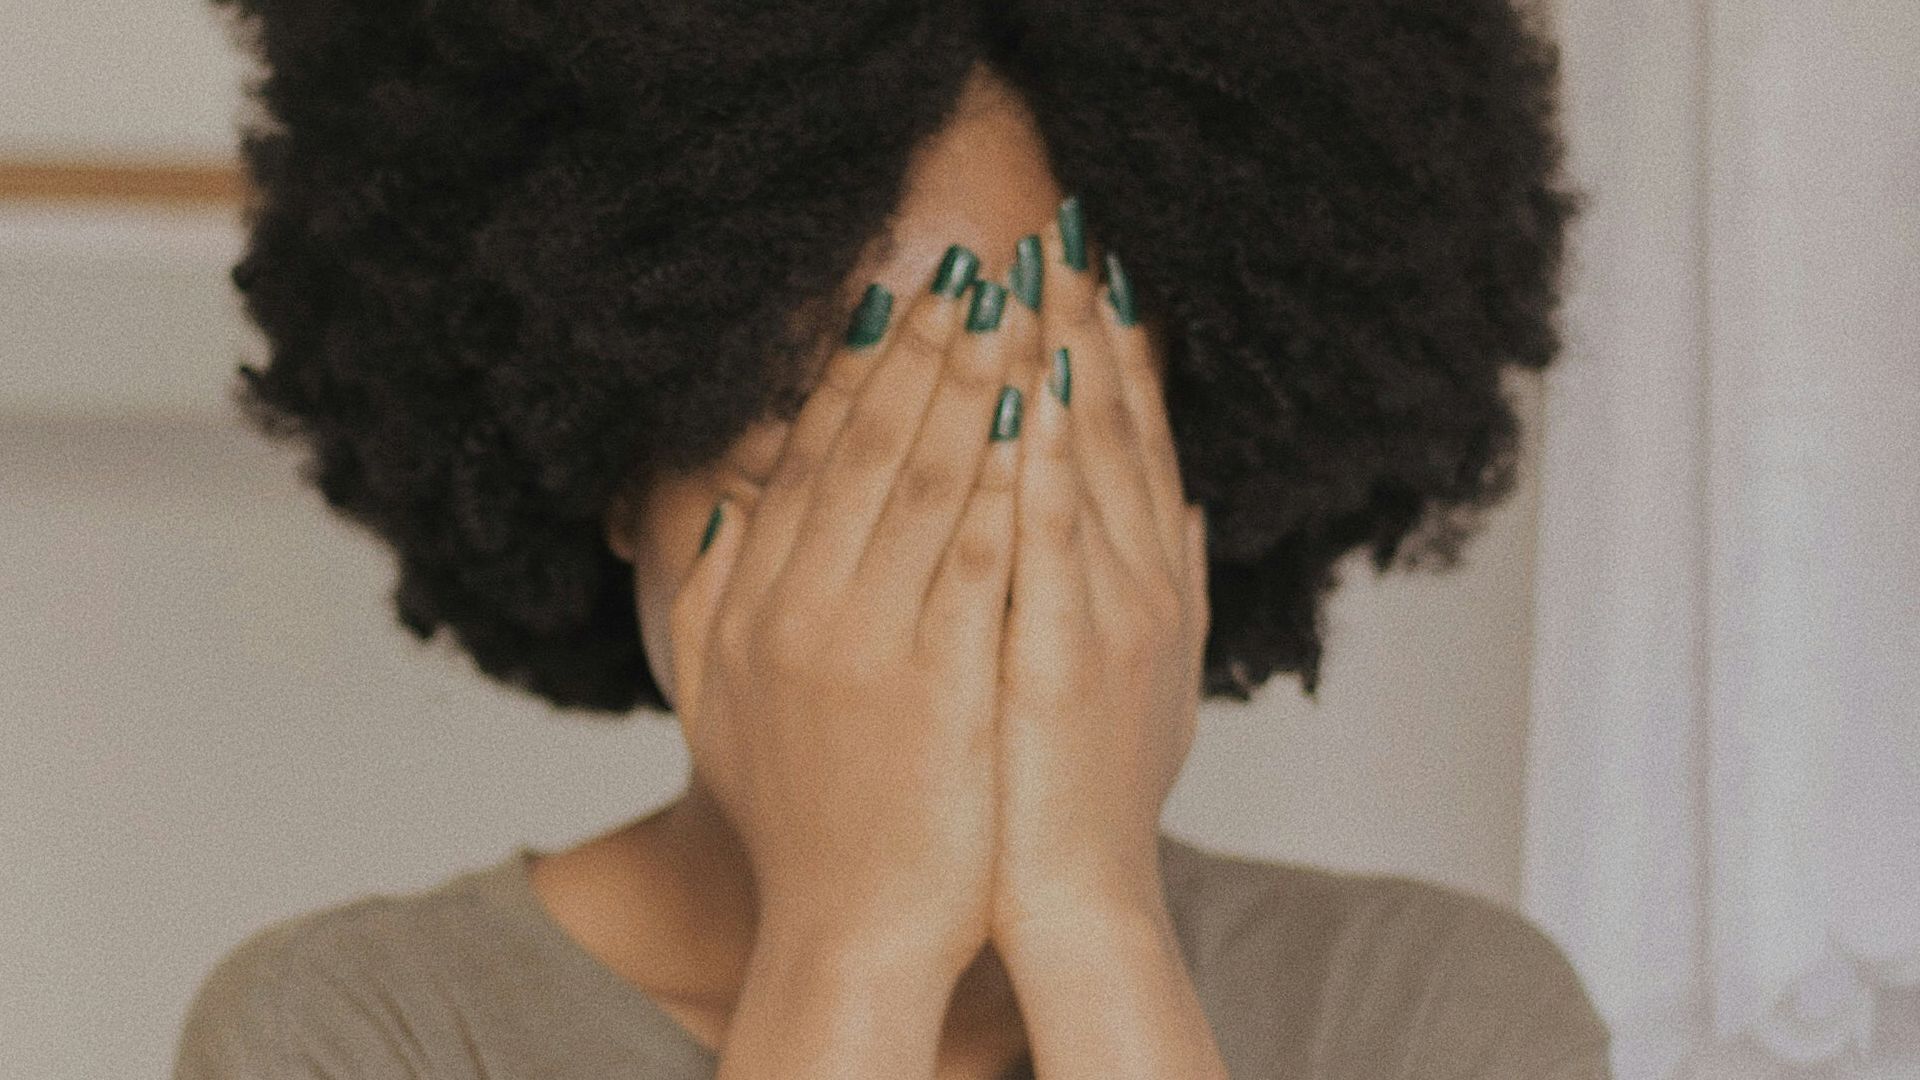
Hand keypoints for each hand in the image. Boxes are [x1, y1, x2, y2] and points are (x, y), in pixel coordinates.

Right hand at [669, 252, 1030, 973]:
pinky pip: (976, 556)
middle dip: (924, 347)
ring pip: (923, 479)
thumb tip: (727, 503)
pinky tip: (1039, 415)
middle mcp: (799, 607)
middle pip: (867, 446)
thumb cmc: (801, 815)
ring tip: (1013, 309)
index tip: (898, 300)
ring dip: (971, 383)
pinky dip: (1005, 479)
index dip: (858, 369)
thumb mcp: (720, 700)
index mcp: (757, 602)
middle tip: (971, 270)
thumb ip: (714, 597)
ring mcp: (866, 642)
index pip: (811, 458)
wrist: (850, 928)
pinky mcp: (938, 682)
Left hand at [994, 212, 1208, 934]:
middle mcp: (1144, 585)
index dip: (1116, 355)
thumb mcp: (1142, 679)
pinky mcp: (1065, 656)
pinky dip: (1043, 458)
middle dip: (1087, 328)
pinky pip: (1051, 538)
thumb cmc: (1083, 793)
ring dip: (1064, 363)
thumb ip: (1165, 586)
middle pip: (1116, 432)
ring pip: (1088, 464)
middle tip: (1062, 236)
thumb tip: (1185, 507)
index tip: (1088, 275)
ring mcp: (1112, 617)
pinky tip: (1028, 390)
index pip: (1132, 444)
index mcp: (1151, 585)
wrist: (1074, 898)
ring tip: (1038, 275)